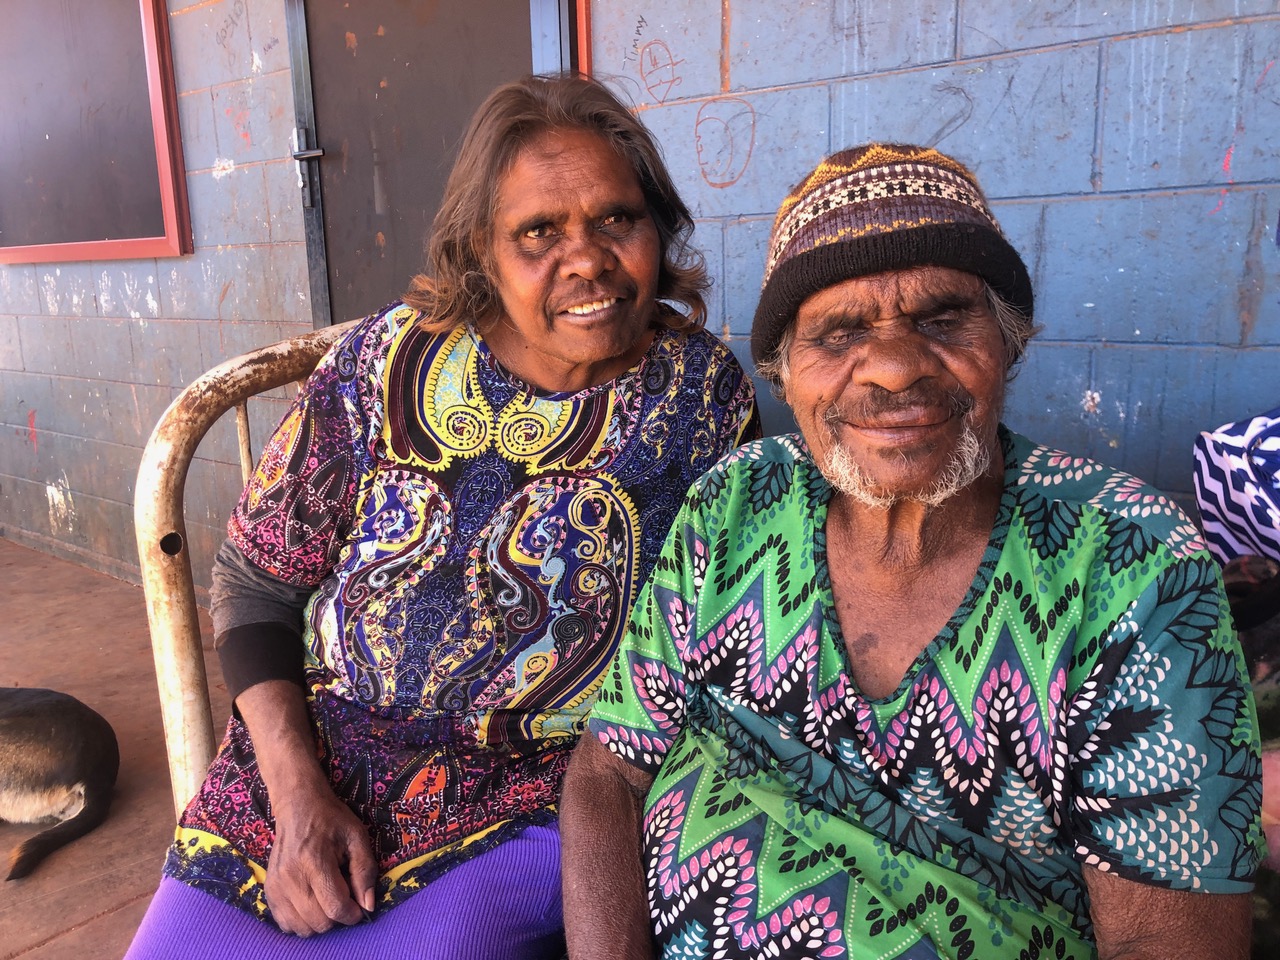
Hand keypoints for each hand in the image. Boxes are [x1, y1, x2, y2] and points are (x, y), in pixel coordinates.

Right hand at [232, 680, 379, 937]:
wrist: (293, 793)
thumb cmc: (333, 811)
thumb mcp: (359, 831)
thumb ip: (368, 867)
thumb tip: (372, 903)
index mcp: (316, 857)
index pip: (337, 906)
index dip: (354, 911)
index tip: (362, 903)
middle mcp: (291, 871)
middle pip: (317, 922)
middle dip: (338, 917)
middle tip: (348, 898)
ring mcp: (275, 879)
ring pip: (298, 925)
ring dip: (318, 920)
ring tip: (332, 899)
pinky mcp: (267, 883)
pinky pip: (281, 919)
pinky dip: (297, 919)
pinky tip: (311, 901)